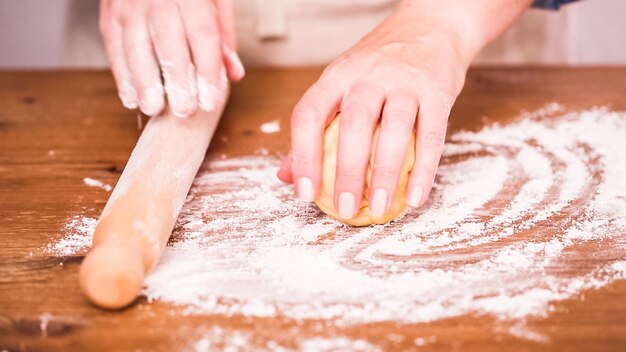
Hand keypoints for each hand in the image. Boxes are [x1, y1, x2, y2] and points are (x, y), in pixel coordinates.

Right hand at [100, 0, 243, 116]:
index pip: (202, 33)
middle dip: (176, 80)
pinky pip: (114, 48)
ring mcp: (129, 6)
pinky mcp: (109, 15)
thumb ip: (223, 33)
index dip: (207, 70)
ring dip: (144, 82)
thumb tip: (232, 73)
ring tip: (153, 109)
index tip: (210, 100)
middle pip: (168, 42)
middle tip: (184, 110)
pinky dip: (122, 76)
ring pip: (135, 47)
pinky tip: (131, 99)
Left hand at [278, 8, 470, 218]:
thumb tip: (288, 176)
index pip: (309, 114)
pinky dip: (425, 169)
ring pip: (395, 130)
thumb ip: (315, 129)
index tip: (305, 192)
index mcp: (337, 76)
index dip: (303, 156)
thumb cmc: (379, 66)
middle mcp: (368, 76)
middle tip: (345, 208)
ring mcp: (405, 82)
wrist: (430, 27)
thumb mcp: (341, 83)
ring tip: (379, 207)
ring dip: (386, 174)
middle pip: (355, 125)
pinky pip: (432, 135)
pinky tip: (416, 197)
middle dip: (348, 172)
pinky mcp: (437, 91)